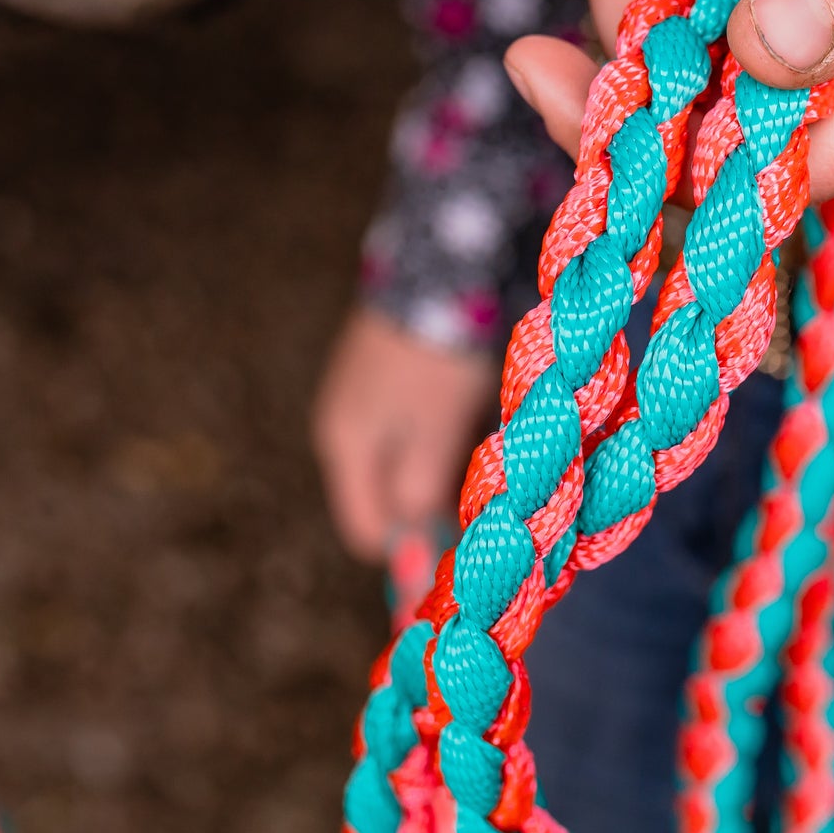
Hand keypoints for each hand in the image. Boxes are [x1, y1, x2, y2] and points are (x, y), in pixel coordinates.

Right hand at [312, 308, 497, 560]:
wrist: (438, 266)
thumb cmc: (438, 358)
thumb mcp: (435, 435)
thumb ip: (420, 497)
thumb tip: (413, 566)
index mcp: (345, 447)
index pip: (370, 532)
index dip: (416, 548)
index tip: (467, 543)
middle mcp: (344, 427)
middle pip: (388, 497)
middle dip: (437, 504)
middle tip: (489, 491)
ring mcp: (362, 396)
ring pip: (405, 461)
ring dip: (446, 465)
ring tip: (486, 442)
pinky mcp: (388, 372)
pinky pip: (413, 425)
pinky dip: (445, 431)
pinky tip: (477, 411)